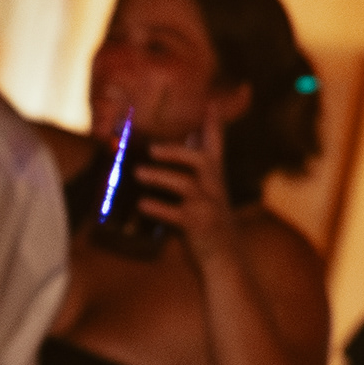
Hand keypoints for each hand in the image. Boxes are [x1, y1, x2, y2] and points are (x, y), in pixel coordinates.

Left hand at [135, 117, 240, 264]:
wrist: (226, 261)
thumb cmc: (210, 224)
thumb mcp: (208, 194)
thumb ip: (193, 172)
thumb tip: (174, 146)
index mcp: (216, 179)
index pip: (217, 146)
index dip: (214, 125)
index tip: (211, 103)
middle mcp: (216, 189)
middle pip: (202, 161)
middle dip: (177, 152)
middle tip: (152, 149)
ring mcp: (209, 208)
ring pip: (186, 185)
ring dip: (160, 177)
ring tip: (137, 173)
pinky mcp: (199, 226)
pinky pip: (176, 214)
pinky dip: (158, 207)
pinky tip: (142, 204)